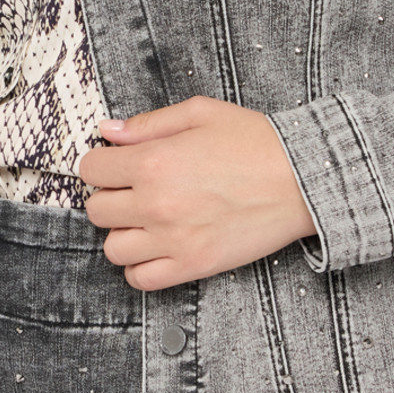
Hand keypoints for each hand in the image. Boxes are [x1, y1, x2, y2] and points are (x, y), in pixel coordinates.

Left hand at [79, 95, 315, 290]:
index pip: (90, 169)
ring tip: (147, 221)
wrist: (302, 180)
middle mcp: (155, 204)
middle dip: (111, 196)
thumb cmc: (255, 142)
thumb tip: (108, 131)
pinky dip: (140, 267)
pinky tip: (157, 248)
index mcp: (153, 161)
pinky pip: (140, 279)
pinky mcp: (193, 266)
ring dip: (123, 233)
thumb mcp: (201, 113)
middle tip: (136, 190)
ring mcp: (173, 240)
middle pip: (97, 210)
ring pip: (113, 249)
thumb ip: (149, 123)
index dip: (102, 164)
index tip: (118, 164)